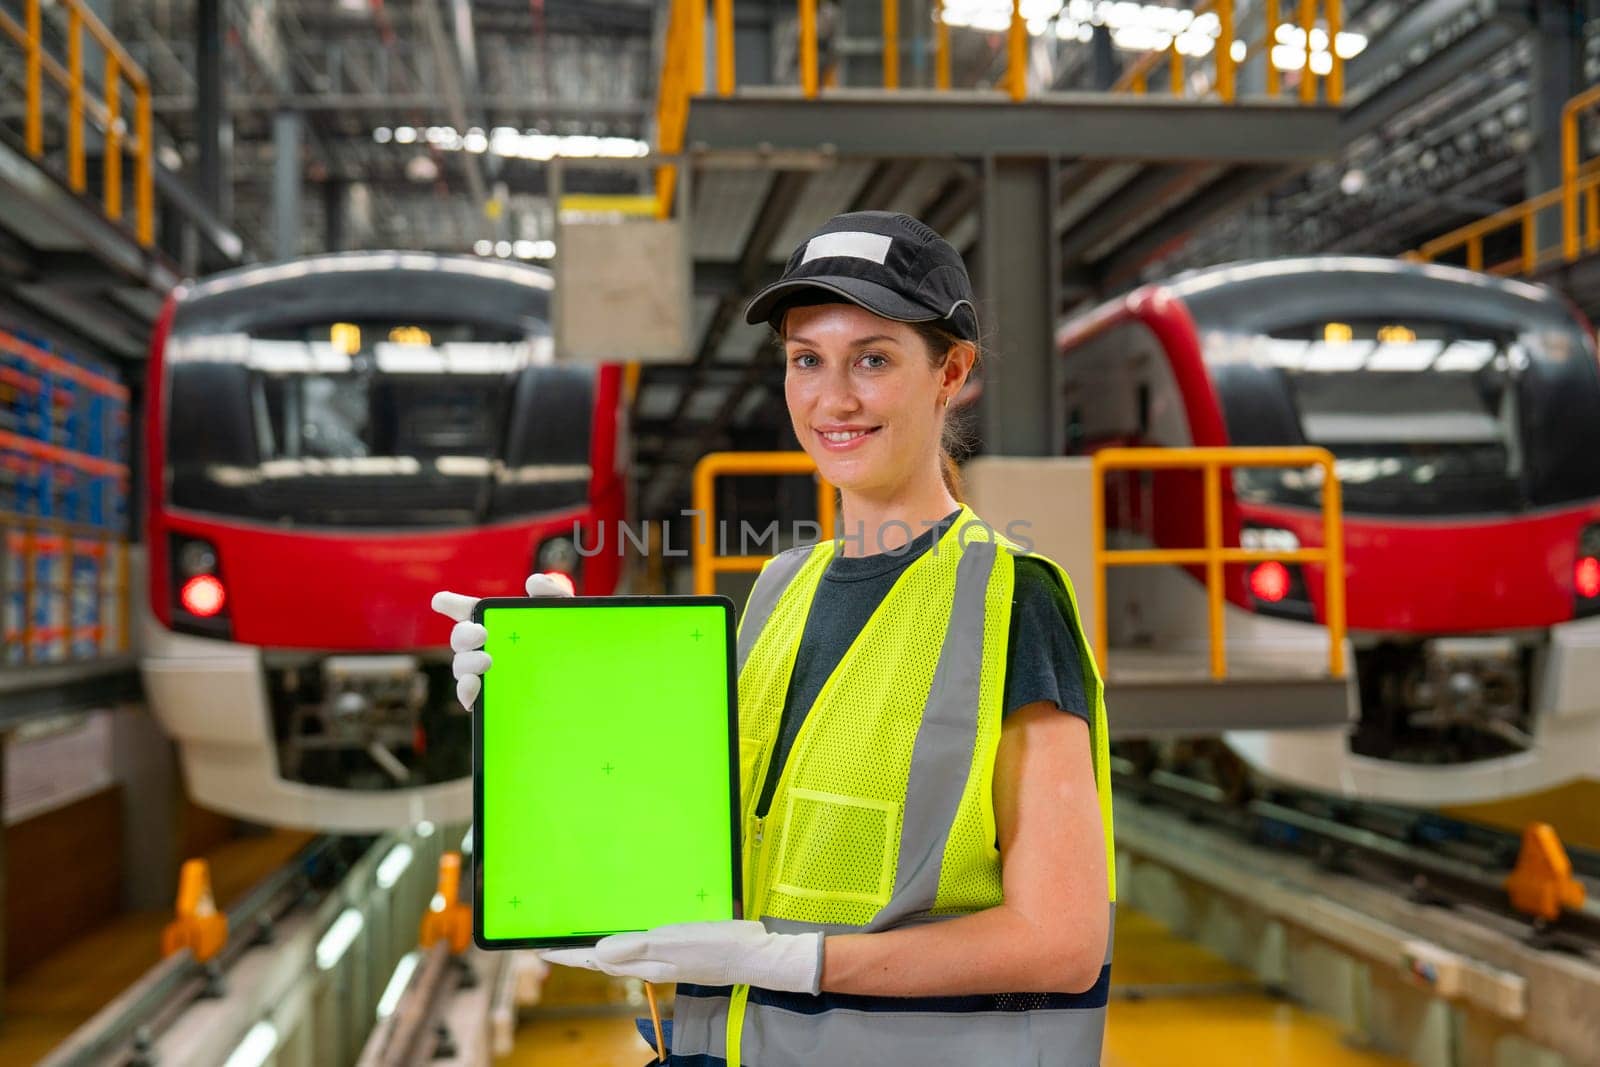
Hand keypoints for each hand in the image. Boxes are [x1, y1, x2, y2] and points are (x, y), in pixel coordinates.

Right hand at [430, 572, 574, 709]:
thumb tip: (532, 583)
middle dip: (464, 634)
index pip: (470, 610)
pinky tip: (473, 687)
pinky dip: (466, 692)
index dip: (452, 604)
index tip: (440, 601)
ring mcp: (486, 674)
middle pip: (461, 638)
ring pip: (461, 667)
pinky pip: (469, 696)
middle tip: (482, 634)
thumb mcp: (565, 614)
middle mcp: (486, 647)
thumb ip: (552, 592)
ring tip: (486, 661)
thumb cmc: (568, 641)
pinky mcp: (491, 698)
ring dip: (467, 663)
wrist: (581, 680)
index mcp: (499, 623)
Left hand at [539, 920, 821, 993]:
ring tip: (580, 940)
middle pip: (604, 959)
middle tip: (555, 945)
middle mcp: (651, 961)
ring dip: (599, 948)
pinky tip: (628, 933)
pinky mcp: (680, 951)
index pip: (597, 960)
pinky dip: (625, 941)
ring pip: (622, 954)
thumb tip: (597, 951)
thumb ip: (636, 947)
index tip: (542, 951)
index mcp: (645, 961)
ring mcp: (666, 958)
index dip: (569, 956)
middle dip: (579, 953)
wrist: (754, 956)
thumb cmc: (717, 947)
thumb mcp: (675, 943)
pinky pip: (641, 947)